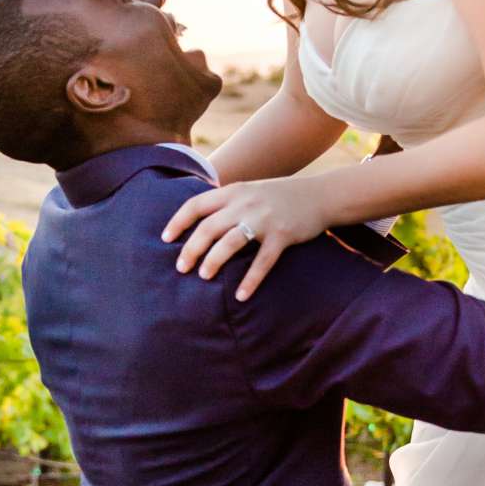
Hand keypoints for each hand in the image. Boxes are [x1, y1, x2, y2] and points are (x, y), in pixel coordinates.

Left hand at [161, 173, 335, 299]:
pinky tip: (241, 295)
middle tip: (181, 268)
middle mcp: (245, 203)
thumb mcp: (250, 190)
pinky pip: (262, 261)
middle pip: (208, 227)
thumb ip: (228, 202)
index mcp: (234, 192)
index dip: (178, 222)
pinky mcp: (282, 235)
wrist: (319, 195)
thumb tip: (201, 220)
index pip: (196, 204)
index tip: (165, 239)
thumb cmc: (280, 197)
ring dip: (213, 260)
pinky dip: (250, 280)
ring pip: (230, 242)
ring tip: (204, 276)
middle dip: (191, 248)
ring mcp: (264, 219)